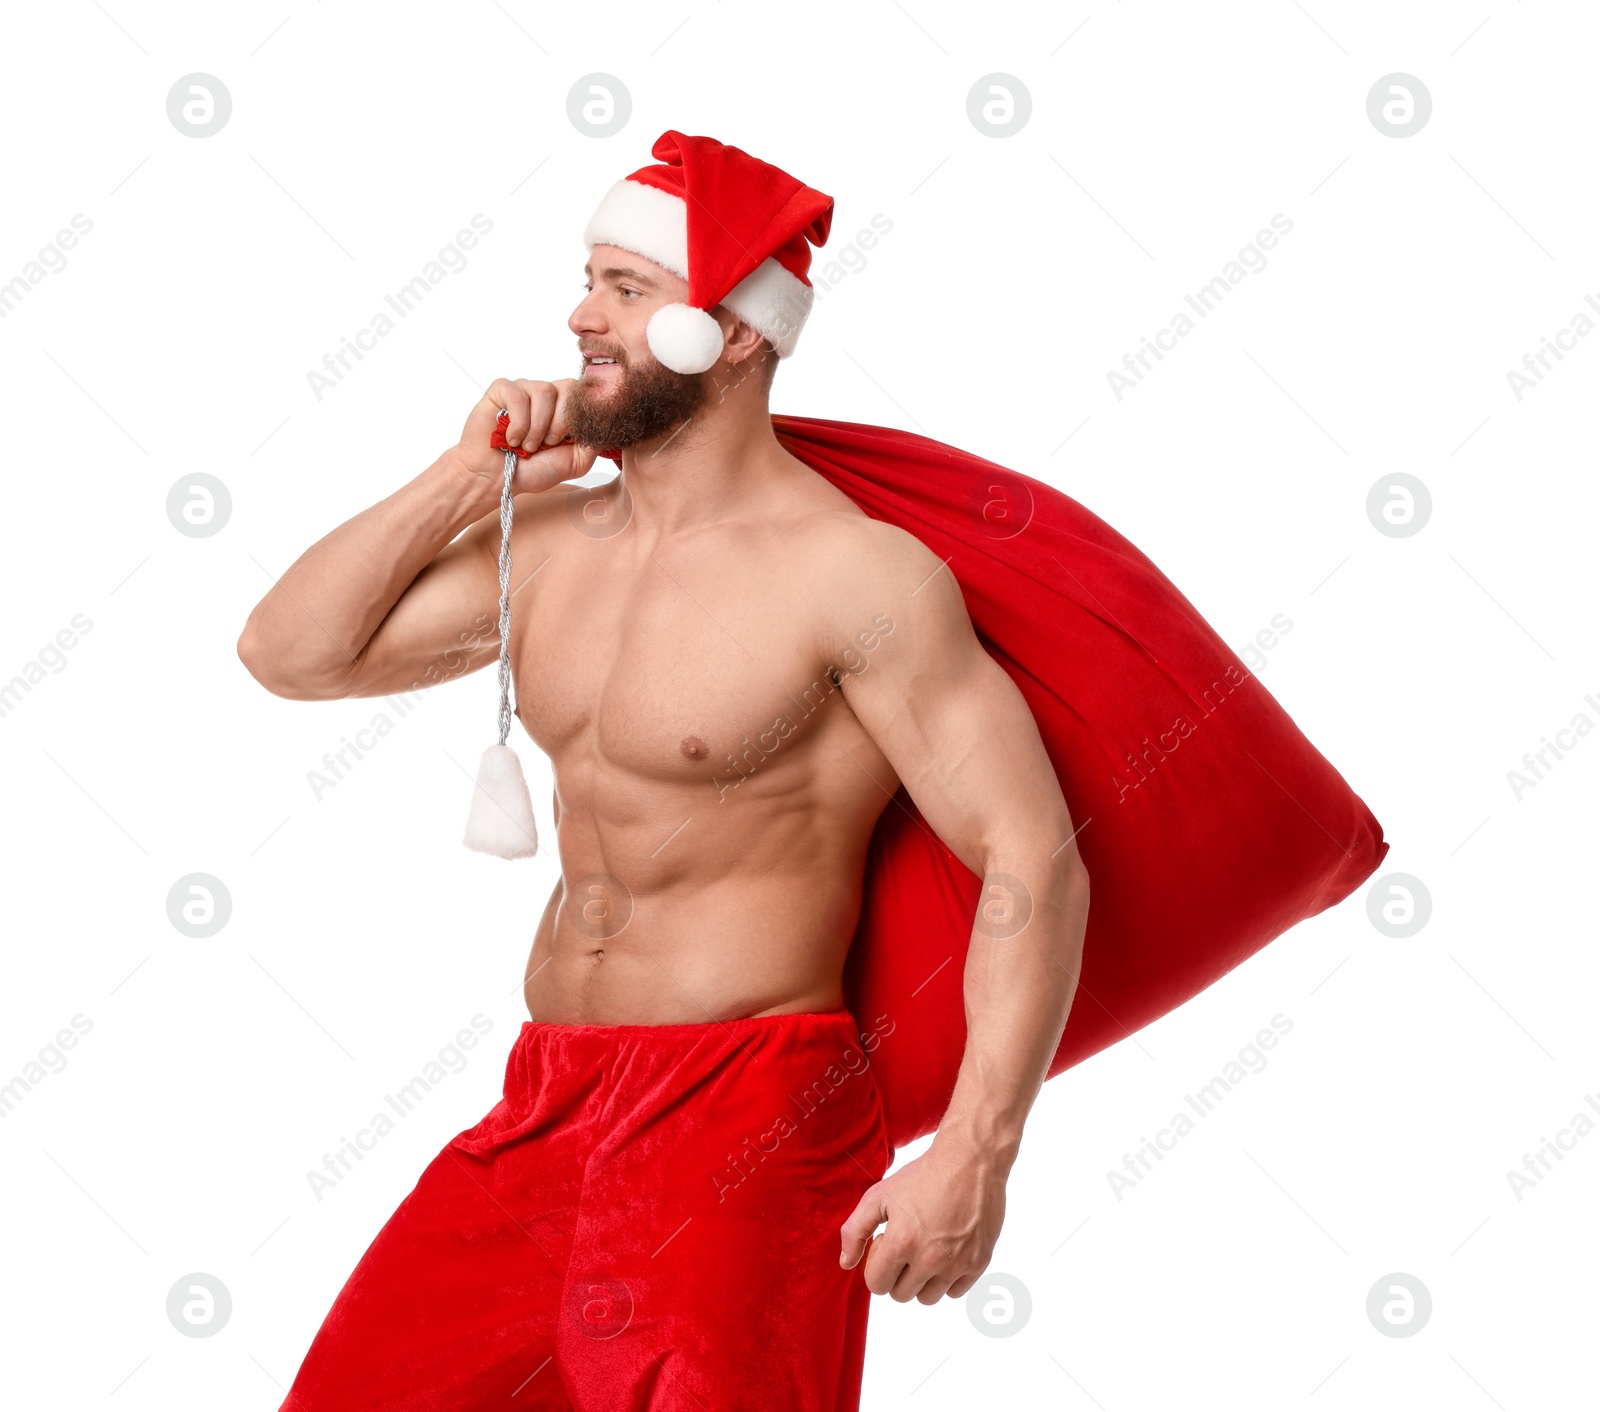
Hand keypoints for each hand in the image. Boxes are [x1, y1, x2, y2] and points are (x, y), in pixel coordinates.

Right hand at [452, 377, 597, 494]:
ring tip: (527, 445)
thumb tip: (604, 421)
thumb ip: (594, 440)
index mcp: (567, 410)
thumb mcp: (576, 462)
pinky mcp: (502, 389)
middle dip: (561, 423)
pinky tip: (511, 438)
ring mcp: (525, 390)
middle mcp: (549, 396)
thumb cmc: (533, 470)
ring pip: (545, 390)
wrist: (497, 479)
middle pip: (570, 387)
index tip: (567, 440)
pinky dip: (518, 421)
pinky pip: (518, 394)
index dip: (580, 417)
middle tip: (546, 445)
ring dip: (538, 426)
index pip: (587, 394)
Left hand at [838, 1136, 1006, 1303]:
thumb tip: (846, 1263)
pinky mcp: (979, 1263)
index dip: (876, 1265)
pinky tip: (946, 1251)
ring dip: (921, 1280)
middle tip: (906, 1244)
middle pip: (900, 1295)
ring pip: (927, 1299)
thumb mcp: (879, 1195)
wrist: (970, 1161)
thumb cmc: (922, 1176)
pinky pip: (955, 1292)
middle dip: (896, 1274)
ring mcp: (957, 1263)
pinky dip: (947, 1279)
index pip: (876, 1285)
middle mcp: (930, 1259)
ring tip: (925, 1250)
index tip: (886, 1243)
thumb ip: (855, 1231)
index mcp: (902, 1242)